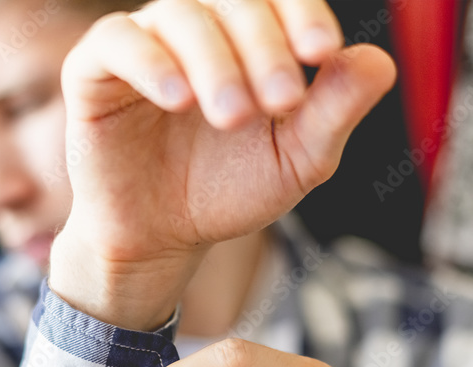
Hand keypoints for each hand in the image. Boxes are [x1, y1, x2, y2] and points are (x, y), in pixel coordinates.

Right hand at [50, 0, 396, 329]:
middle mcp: (197, 28)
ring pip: (181, 18)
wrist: (161, 237)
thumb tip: (378, 61)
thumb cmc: (227, 190)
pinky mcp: (95, 70)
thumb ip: (335, 113)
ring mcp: (145, 43)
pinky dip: (150, 62)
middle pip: (234, 2)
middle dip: (265, 48)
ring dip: (215, 62)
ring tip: (234, 115)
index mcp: (248, 38)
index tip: (323, 52)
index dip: (302, 14)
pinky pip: (118, 42)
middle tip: (282, 101)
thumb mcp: (295, 160)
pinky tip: (178, 98)